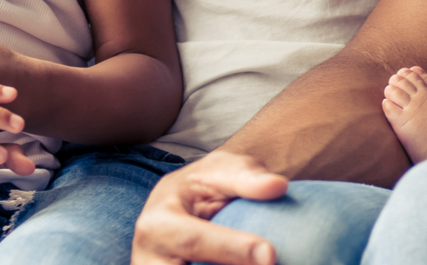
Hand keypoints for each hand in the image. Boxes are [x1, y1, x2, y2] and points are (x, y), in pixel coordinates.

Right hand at [132, 150, 289, 264]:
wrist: (182, 206)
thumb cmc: (203, 185)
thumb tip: (277, 186)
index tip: (269, 254)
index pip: (193, 241)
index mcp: (156, 222)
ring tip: (261, 263)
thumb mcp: (221, 170)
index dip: (232, 249)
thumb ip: (247, 177)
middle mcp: (149, 258)